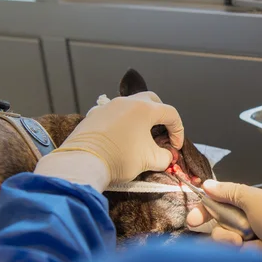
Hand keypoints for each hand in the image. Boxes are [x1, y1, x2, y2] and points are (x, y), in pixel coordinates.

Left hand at [35, 92, 183, 190]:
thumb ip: (165, 157)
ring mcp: (108, 107)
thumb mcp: (149, 160)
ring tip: (141, 137)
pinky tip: (120, 139)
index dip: (178, 131)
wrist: (83, 161)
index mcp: (144, 109)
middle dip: (161, 116)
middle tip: (162, 133)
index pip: (171, 114)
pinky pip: (114, 114)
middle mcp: (127, 102)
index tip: (175, 147)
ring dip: (140, 119)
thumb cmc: (119, 157)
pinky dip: (122, 124)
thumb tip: (167, 156)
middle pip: (152, 100)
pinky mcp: (94, 115)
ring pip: (131, 106)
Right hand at [186, 180, 261, 261]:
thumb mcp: (256, 200)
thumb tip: (206, 183)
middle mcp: (248, 223)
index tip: (193, 219)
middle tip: (236, 234)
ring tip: (249, 244)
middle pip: (219, 224)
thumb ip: (230, 192)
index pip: (221, 204)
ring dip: (232, 241)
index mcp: (252, 205)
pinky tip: (254, 255)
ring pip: (223, 241)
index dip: (205, 210)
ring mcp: (248, 244)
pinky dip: (241, 254)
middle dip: (225, 228)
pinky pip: (232, 257)